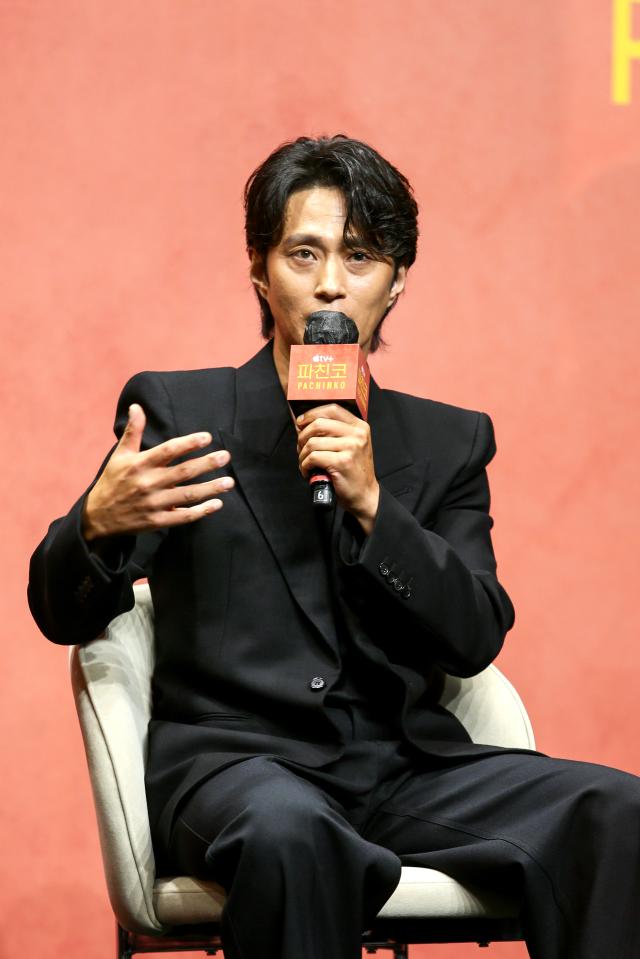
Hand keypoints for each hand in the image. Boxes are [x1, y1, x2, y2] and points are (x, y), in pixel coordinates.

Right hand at [82, 403, 233, 539]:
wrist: (97, 516)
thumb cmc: (113, 481)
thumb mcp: (120, 454)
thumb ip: (133, 431)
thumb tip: (137, 406)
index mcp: (140, 464)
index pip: (169, 450)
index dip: (189, 443)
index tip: (207, 437)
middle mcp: (148, 483)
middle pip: (183, 472)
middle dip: (207, 463)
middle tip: (226, 456)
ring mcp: (153, 504)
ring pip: (188, 494)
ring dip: (211, 488)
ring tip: (229, 482)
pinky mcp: (156, 521)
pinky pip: (183, 516)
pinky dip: (201, 511)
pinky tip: (217, 504)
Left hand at [296, 404, 378, 534]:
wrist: (365, 495)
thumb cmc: (353, 470)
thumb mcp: (352, 445)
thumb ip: (334, 432)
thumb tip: (304, 423)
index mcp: (360, 426)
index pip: (332, 409)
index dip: (312, 413)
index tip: (301, 422)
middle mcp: (357, 434)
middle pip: (319, 424)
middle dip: (303, 436)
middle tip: (301, 448)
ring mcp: (351, 448)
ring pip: (312, 442)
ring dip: (302, 455)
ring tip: (305, 463)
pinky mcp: (342, 462)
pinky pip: (313, 457)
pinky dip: (305, 465)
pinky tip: (308, 471)